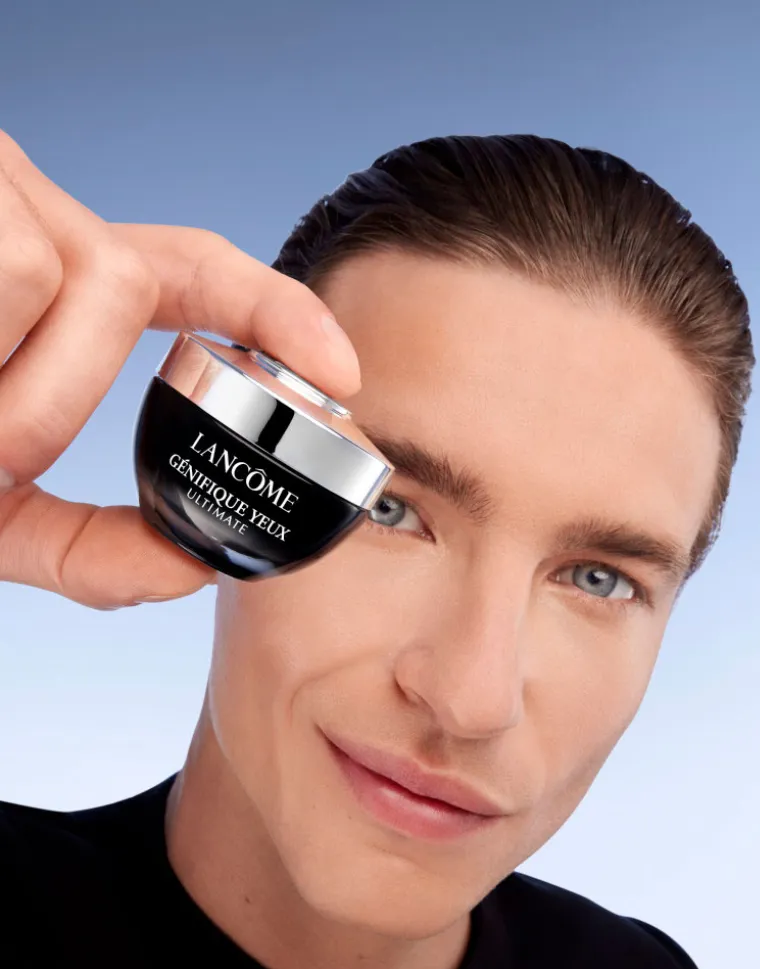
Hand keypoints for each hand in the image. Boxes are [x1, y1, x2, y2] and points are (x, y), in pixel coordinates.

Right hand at [0, 129, 359, 608]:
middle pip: (120, 282)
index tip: (344, 372)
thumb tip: (191, 570)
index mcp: (61, 295)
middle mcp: (30, 226)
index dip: (279, 313)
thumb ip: (84, 548)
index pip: (197, 272)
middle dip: (48, 397)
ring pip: (66, 282)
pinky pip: (13, 276)